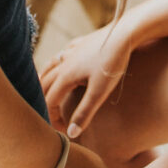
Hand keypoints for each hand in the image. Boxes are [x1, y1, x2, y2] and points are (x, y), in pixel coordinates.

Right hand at [40, 22, 132, 137]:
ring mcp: (72, 50)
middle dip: (43, 100)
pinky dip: (58, 62)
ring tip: (44, 89)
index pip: (49, 102)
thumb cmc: (113, 62)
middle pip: (44, 83)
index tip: (63, 131)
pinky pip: (63, 53)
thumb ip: (84, 112)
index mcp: (65, 76)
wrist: (125, 32)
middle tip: (49, 114)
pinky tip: (63, 61)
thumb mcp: (99, 91)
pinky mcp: (82, 42)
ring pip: (50, 65)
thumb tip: (70, 134)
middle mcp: (64, 62)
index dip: (53, 119)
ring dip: (45, 79)